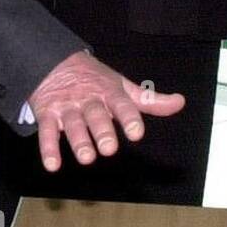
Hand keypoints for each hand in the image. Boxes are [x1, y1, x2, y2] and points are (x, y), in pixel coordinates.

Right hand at [27, 50, 185, 170]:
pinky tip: (53, 165)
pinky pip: (47, 131)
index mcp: (110, 92)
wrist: (53, 60)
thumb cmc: (94, 80)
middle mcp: (89, 100)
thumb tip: (179, 103)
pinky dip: (48, 148)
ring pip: (73, 124)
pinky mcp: (48, 114)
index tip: (136, 133)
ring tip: (87, 158)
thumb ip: (149, 100)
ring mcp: (67, 107)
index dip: (129, 118)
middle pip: (96, 115)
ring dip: (79, 141)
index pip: (122, 104)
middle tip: (109, 149)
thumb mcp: (122, 86)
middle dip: (103, 131)